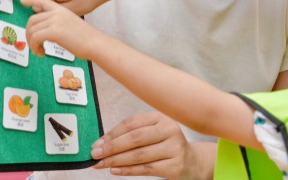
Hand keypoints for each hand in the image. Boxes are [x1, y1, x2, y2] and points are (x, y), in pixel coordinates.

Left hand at [22, 0, 96, 58]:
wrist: (95, 43)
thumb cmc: (86, 38)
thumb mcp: (70, 24)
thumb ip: (58, 23)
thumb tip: (45, 30)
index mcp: (62, 10)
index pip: (43, 0)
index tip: (23, 0)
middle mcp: (57, 13)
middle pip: (32, 19)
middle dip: (28, 33)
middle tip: (34, 44)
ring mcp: (55, 21)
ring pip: (32, 30)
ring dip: (32, 43)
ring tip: (39, 50)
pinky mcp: (54, 31)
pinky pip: (35, 38)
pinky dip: (34, 47)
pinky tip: (41, 52)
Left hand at [91, 112, 214, 178]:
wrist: (191, 161)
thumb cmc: (165, 146)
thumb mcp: (152, 133)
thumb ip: (131, 135)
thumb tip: (102, 142)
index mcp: (161, 117)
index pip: (132, 123)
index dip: (112, 133)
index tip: (98, 142)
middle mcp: (169, 130)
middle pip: (135, 138)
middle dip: (112, 147)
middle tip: (95, 154)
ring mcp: (174, 148)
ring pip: (139, 155)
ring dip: (116, 160)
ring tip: (101, 164)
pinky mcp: (175, 166)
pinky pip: (146, 169)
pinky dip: (128, 170)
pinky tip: (115, 170)